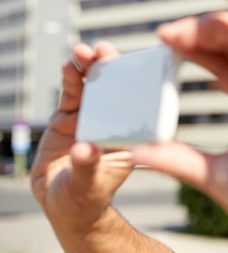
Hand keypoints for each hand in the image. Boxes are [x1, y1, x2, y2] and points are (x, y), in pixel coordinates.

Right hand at [30, 42, 132, 229]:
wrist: (63, 201)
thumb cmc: (86, 196)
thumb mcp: (89, 184)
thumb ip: (87, 167)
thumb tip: (83, 150)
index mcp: (130, 135)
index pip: (139, 104)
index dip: (137, 82)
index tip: (136, 64)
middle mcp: (115, 121)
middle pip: (117, 88)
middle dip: (111, 67)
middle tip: (104, 51)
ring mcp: (93, 116)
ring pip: (93, 85)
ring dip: (89, 67)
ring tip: (83, 52)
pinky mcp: (71, 116)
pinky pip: (72, 93)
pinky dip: (70, 78)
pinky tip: (68, 65)